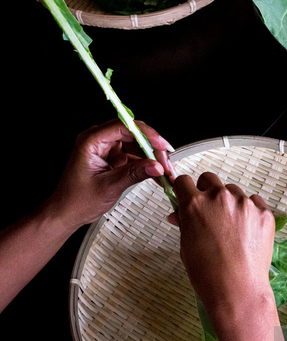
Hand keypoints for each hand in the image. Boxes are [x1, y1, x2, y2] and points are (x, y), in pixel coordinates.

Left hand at [48, 120, 174, 230]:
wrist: (66, 213)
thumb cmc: (76, 200)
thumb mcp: (109, 187)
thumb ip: (134, 174)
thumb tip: (155, 166)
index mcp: (91, 141)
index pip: (123, 127)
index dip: (146, 134)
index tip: (161, 145)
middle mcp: (98, 140)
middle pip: (132, 134)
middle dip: (151, 147)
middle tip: (165, 161)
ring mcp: (106, 148)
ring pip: (136, 144)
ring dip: (151, 156)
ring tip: (163, 170)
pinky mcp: (112, 157)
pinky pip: (133, 154)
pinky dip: (145, 163)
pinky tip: (155, 173)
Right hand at [171, 172, 275, 316]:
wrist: (237, 291)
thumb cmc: (207, 274)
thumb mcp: (186, 246)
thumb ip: (184, 223)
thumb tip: (177, 213)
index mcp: (195, 204)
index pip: (184, 181)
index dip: (184, 190)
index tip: (187, 196)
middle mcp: (219, 197)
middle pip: (209, 179)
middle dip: (206, 191)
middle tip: (209, 212)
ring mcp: (244, 203)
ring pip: (233, 191)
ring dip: (229, 202)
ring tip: (231, 228)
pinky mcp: (264, 212)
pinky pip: (254, 202)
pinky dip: (249, 212)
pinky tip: (247, 232)